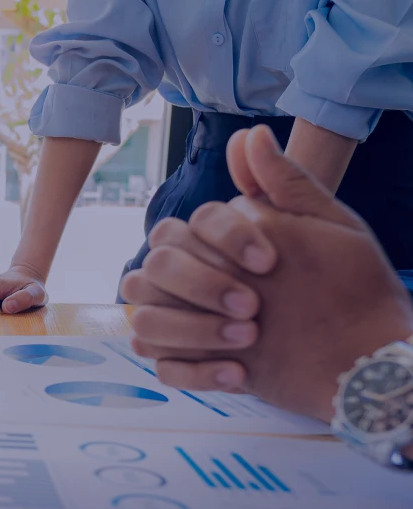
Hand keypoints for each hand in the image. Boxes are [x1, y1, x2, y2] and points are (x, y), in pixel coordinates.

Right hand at [121, 125, 412, 420]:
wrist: (364, 352)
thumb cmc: (348, 285)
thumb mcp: (326, 227)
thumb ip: (285, 182)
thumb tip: (249, 134)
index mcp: (216, 243)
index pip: (184, 227)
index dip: (223, 241)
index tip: (270, 263)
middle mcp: (191, 279)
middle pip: (152, 269)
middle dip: (200, 286)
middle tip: (253, 306)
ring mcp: (185, 323)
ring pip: (144, 320)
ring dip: (191, 329)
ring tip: (248, 339)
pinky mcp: (191, 365)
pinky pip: (163, 368)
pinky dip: (196, 371)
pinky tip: (240, 373)